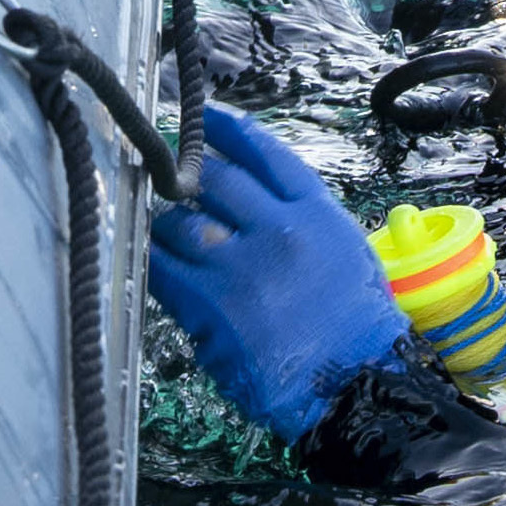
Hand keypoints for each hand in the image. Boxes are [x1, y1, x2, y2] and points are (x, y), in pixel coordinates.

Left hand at [144, 105, 411, 439]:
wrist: (354, 387)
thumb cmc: (357, 327)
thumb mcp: (345, 252)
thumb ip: (301, 220)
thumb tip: (250, 200)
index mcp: (316, 213)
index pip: (263, 151)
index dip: (226, 129)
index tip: (202, 118)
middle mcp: (278, 230)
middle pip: (214, 180)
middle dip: (184, 172)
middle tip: (165, 170)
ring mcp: (241, 268)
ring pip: (180, 224)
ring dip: (164, 222)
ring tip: (158, 224)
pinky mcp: (210, 307)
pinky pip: (164, 271)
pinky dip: (153, 262)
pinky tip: (148, 259)